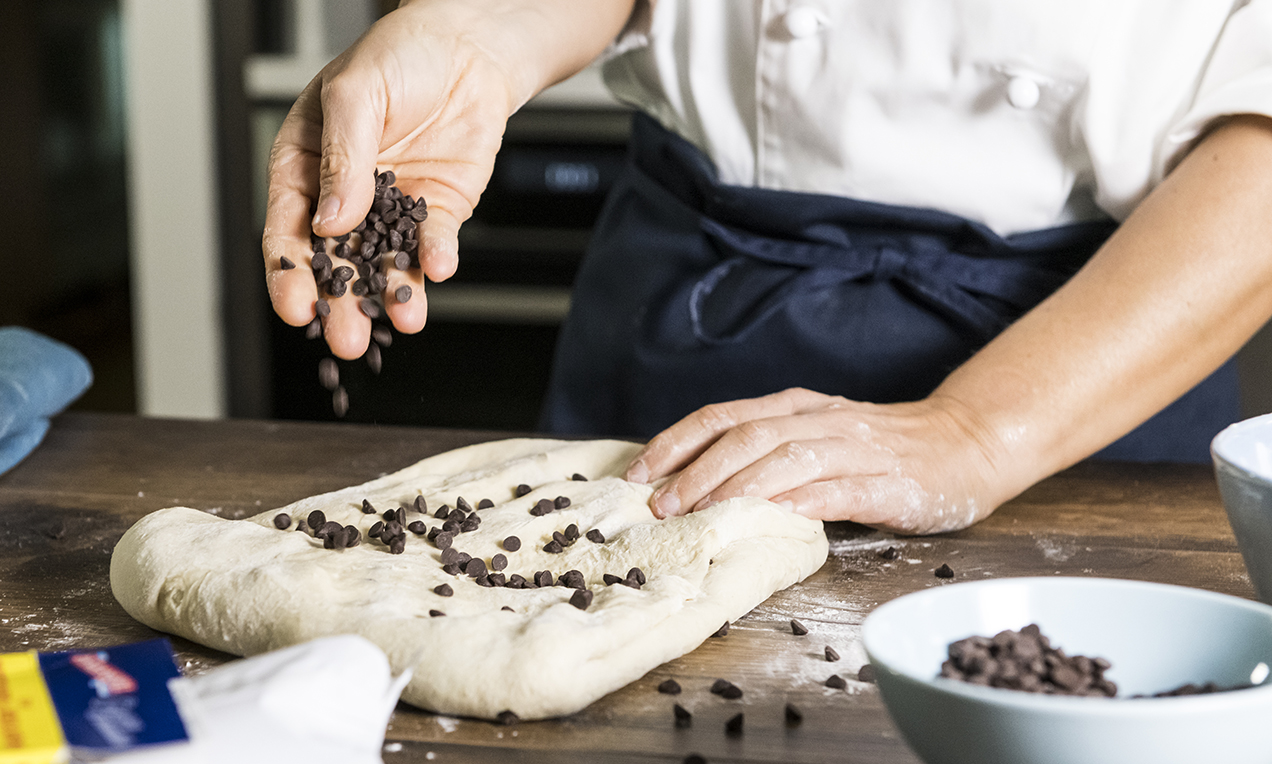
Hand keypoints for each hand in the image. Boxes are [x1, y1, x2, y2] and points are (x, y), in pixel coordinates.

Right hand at [262, 4, 518, 358]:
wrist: (468, 47)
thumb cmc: (398, 55)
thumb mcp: (355, 93)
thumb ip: (343, 157)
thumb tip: (330, 220)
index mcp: (305, 167)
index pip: (289, 228)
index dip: (289, 272)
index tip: (295, 307)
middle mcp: (346, 196)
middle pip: (336, 262)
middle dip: (341, 303)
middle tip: (344, 338)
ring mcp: (393, 209)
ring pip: (385, 263)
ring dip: (391, 295)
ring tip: (400, 321)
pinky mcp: (438, 211)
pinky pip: (433, 243)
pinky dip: (435, 259)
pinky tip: (436, 272)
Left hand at [624, 388, 1003, 534]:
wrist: (967, 442)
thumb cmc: (885, 447)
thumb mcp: (820, 436)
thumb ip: (770, 450)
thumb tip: (695, 481)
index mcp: (798, 408)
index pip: (723, 416)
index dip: (676, 442)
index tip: (638, 472)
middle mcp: (820, 421)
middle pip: (746, 435)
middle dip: (696, 470)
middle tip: (661, 505)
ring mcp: (855, 449)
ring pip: (785, 459)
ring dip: (736, 487)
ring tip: (701, 516)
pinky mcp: (888, 482)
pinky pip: (839, 489)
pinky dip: (802, 502)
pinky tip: (772, 518)